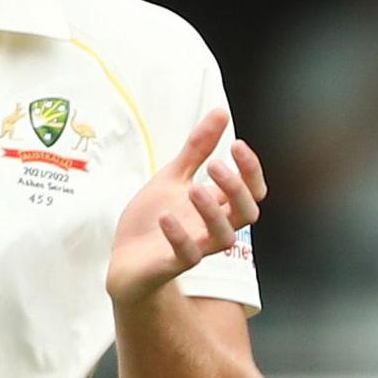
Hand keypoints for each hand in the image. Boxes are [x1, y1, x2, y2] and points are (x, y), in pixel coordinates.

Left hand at [108, 111, 265, 304]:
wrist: (125, 258)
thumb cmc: (153, 218)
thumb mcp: (174, 177)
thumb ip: (198, 149)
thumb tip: (221, 112)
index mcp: (218, 206)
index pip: (252, 191)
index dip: (251, 170)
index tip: (237, 144)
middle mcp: (212, 228)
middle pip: (248, 214)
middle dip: (237, 188)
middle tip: (215, 165)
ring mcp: (195, 247)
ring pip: (224, 238)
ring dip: (212, 212)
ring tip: (193, 189)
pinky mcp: (172, 265)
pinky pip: (187, 256)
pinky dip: (179, 237)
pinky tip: (166, 217)